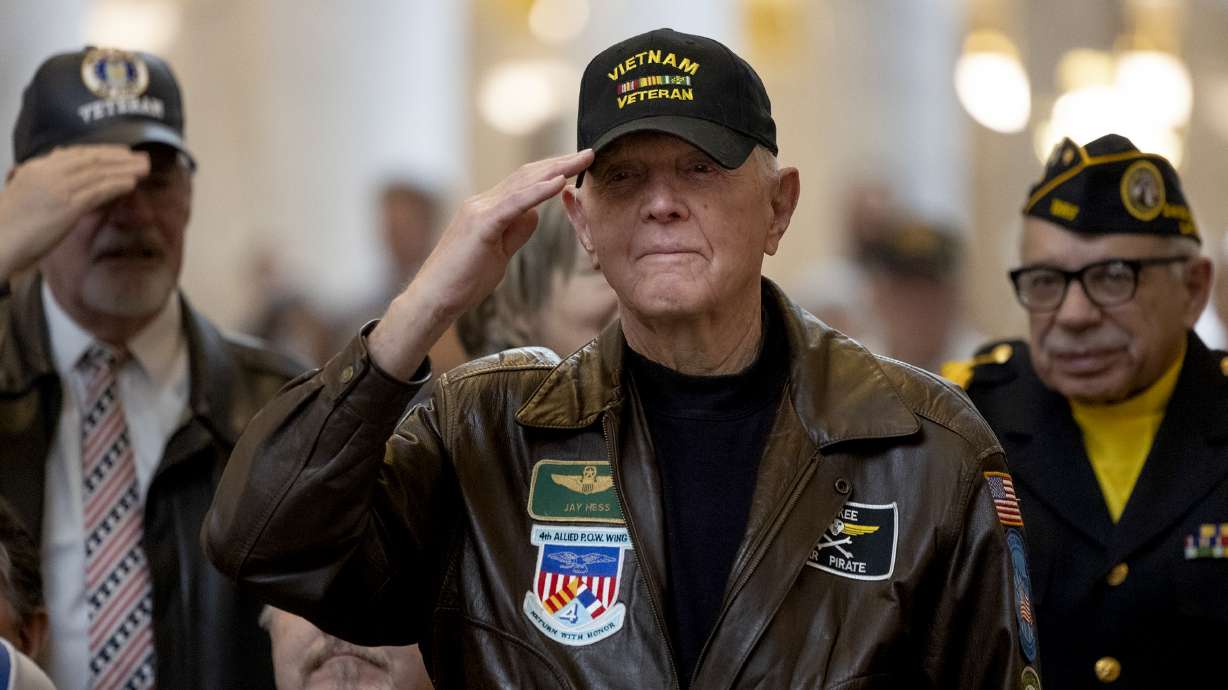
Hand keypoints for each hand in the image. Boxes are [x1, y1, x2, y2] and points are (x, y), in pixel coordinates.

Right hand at [0, 145, 149, 279]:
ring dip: (124, 169)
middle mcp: (47, 173)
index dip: (101, 152)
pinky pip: (97, 190)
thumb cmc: (9, 227)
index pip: (74, 153)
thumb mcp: (26, 196)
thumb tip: (71, 184)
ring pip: (98, 172)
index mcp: (36, 168)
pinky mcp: (66, 205)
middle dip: (118, 157)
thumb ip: (46, 185)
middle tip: (141, 157)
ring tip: (144, 168)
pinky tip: (131, 183)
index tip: (121, 152)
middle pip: (90, 159)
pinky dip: (116, 185)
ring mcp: (57, 187)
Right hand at [369, 149, 593, 378]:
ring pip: (523, 183)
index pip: (525, 182)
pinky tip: (559, 182)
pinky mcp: (480, 226)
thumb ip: (516, 231)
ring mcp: (479, 211)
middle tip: (589, 153)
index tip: (578, 165)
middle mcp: (482, 202)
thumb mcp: (499, 253)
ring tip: (582, 160)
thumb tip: (535, 214)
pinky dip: (538, 192)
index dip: (553, 171)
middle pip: (527, 175)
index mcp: (488, 208)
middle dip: (560, 163)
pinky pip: (514, 204)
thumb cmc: (463, 281)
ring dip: (556, 170)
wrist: (434, 298)